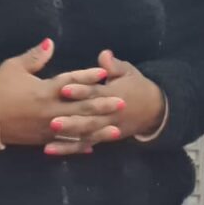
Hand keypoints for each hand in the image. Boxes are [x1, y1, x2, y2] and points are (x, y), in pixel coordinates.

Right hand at [0, 39, 123, 147]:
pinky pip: (64, 144)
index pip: (71, 82)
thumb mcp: (14, 67)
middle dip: (102, 104)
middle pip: (81, 107)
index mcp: (44, 90)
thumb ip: (35, 56)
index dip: (88, 77)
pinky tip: (92, 147)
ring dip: (97, 128)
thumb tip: (51, 43)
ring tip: (116, 130)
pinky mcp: (41, 140)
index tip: (105, 74)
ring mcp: (47, 127)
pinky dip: (79, 145)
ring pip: (77, 129)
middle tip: (122, 102)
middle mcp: (50, 109)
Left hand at [44, 50, 165, 154]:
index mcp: (113, 94)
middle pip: (89, 118)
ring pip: (86, 134)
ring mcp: (106, 129)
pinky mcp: (102, 138)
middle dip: (72, 121)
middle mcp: (109, 114)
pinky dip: (68, 148)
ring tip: (49, 137)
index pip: (95, 93)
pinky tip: (50, 149)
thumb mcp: (127, 72)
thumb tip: (104, 54)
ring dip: (68, 137)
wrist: (154, 110)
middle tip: (52, 121)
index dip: (81, 91)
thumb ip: (114, 65)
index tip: (64, 89)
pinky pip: (84, 144)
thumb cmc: (135, 86)